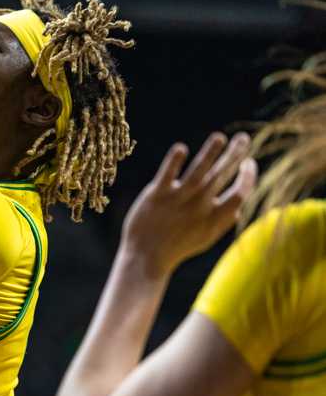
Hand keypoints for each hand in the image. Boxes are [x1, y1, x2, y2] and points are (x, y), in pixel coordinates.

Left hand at [122, 133, 257, 275]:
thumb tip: (238, 209)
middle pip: (221, 176)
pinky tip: (181, 148)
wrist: (146, 258)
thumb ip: (222, 222)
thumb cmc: (177, 247)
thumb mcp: (205, 238)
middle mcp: (198, 207)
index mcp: (214, 217)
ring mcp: (178, 200)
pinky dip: (174, 162)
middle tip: (243, 137)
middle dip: (234, 155)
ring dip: (210, 153)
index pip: (240, 194)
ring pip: (198, 172)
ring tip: (219, 137)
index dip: (248, 177)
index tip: (249, 161)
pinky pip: (167, 175)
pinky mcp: (156, 195)